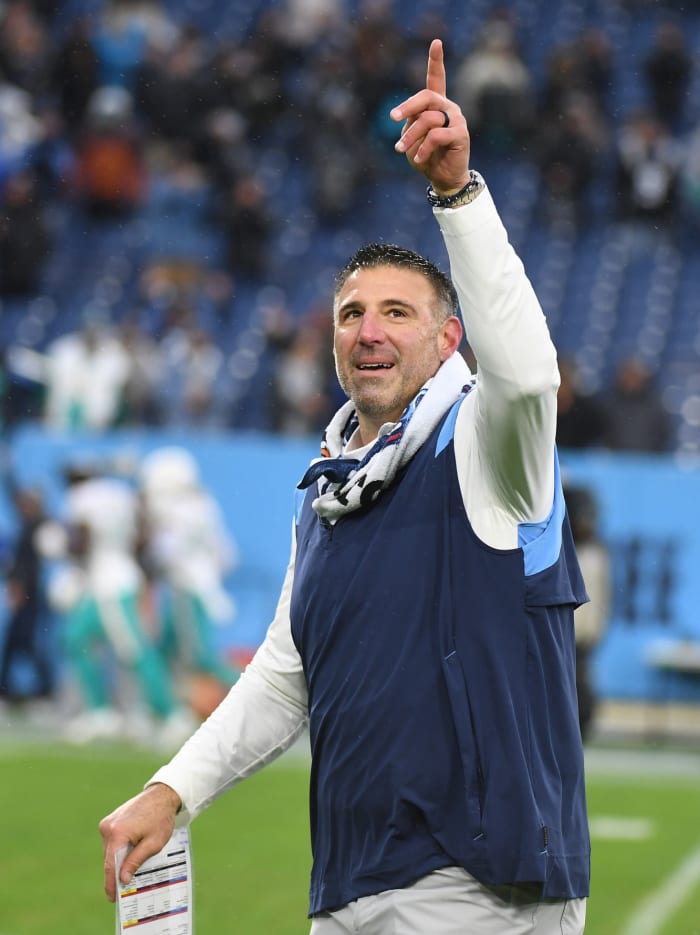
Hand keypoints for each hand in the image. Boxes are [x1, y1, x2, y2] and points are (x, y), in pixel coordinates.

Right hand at [99, 782, 181, 901]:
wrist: (161, 795)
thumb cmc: (160, 819)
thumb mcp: (153, 844)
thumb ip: (135, 861)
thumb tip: (122, 879)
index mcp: (118, 833)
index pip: (110, 865)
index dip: (111, 883)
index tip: (113, 898)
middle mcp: (108, 827)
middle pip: (109, 858)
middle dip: (115, 874)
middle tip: (122, 891)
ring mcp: (108, 822)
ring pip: (110, 850)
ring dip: (118, 861)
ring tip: (128, 874)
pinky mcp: (111, 820)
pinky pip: (112, 841)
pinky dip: (119, 850)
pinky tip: (129, 856)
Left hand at [391, 39, 470, 194]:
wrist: (443, 178)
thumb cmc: (425, 156)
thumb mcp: (412, 138)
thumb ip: (411, 124)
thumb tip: (413, 119)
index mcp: (436, 105)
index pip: (436, 79)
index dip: (436, 61)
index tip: (437, 42)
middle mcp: (448, 107)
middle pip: (426, 96)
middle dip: (407, 106)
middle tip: (393, 118)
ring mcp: (456, 119)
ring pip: (427, 119)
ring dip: (410, 136)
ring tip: (400, 149)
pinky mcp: (460, 134)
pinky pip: (436, 136)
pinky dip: (423, 148)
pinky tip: (419, 158)